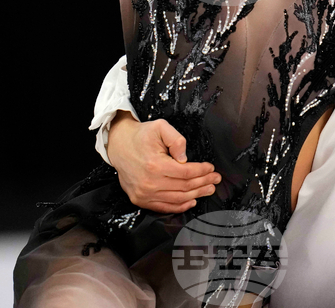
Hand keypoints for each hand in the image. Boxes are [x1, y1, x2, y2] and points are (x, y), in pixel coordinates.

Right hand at [107, 112, 221, 213]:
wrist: (119, 145)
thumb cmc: (141, 136)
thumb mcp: (160, 127)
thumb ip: (176, 139)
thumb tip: (185, 158)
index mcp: (156, 165)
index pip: (186, 172)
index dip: (202, 171)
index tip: (211, 168)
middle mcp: (150, 182)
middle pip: (185, 187)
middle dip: (204, 183)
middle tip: (215, 179)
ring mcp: (144, 194)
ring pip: (177, 199)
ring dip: (196, 195)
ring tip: (208, 189)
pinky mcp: (140, 200)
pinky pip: (164, 207)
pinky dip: (180, 206)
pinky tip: (192, 201)